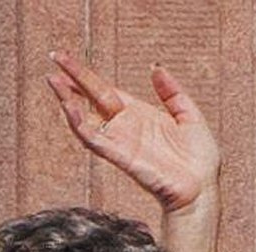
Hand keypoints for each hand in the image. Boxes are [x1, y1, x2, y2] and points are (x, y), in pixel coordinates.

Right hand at [47, 57, 220, 251]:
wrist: (202, 189)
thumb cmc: (199, 160)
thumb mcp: (189, 114)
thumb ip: (171, 91)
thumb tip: (155, 67)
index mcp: (139, 115)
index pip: (105, 91)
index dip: (87, 76)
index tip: (66, 59)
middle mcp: (125, 128)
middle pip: (91, 98)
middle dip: (72, 79)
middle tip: (53, 58)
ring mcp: (121, 142)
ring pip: (85, 119)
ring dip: (68, 100)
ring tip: (54, 80)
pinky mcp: (122, 157)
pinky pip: (95, 140)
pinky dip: (80, 124)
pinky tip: (69, 106)